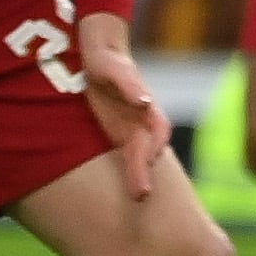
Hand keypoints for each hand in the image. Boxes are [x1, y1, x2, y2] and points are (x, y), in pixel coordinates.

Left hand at [75, 14, 169, 202]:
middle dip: (146, 172)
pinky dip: (129, 172)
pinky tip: (129, 191)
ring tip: (137, 198)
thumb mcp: (115, 69)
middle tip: (142, 195)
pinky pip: (126, 157)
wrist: (98, 57)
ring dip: (139, 177)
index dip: (154, 146)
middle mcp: (143, 122)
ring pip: (139, 157)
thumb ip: (129, 86)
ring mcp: (131, 130)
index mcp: (146, 107)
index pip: (157, 130)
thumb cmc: (107, 61)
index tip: (150, 161)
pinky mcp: (118, 135)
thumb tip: (144, 102)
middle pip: (148, 150)